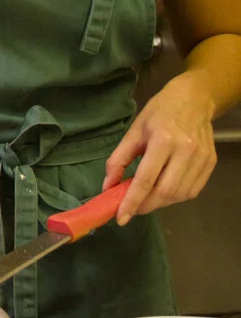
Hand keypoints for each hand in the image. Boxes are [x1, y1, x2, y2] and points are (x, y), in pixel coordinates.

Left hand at [102, 71, 217, 224]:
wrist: (194, 99)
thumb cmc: (159, 112)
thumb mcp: (134, 131)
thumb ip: (118, 159)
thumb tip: (108, 187)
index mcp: (163, 140)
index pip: (145, 179)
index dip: (132, 202)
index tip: (121, 218)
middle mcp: (185, 150)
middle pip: (164, 192)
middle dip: (145, 205)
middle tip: (132, 208)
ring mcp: (201, 158)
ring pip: (179, 195)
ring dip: (160, 203)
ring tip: (147, 197)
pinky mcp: (210, 163)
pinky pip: (192, 191)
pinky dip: (176, 197)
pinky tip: (165, 190)